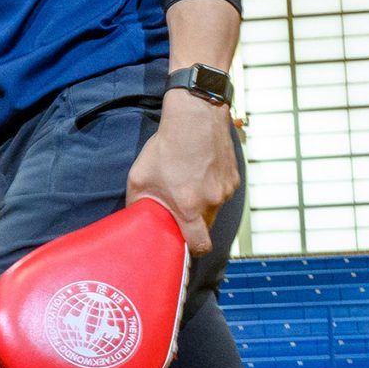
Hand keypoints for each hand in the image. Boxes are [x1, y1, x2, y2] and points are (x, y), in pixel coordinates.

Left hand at [125, 92, 241, 253]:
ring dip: (203, 203)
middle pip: (206, 227)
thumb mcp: (139, 178)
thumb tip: (134, 219)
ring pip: (215, 207)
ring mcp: (226, 189)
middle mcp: (212, 202)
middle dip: (194, 224)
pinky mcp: (233, 176)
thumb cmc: (166, 148)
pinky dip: (212, 187)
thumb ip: (137, 204)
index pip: (200, 246)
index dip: (193, 251)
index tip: (185, 247)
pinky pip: (223, 191)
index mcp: (189, 208)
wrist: (195, 117)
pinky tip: (198, 172)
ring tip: (187, 184)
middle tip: (179, 210)